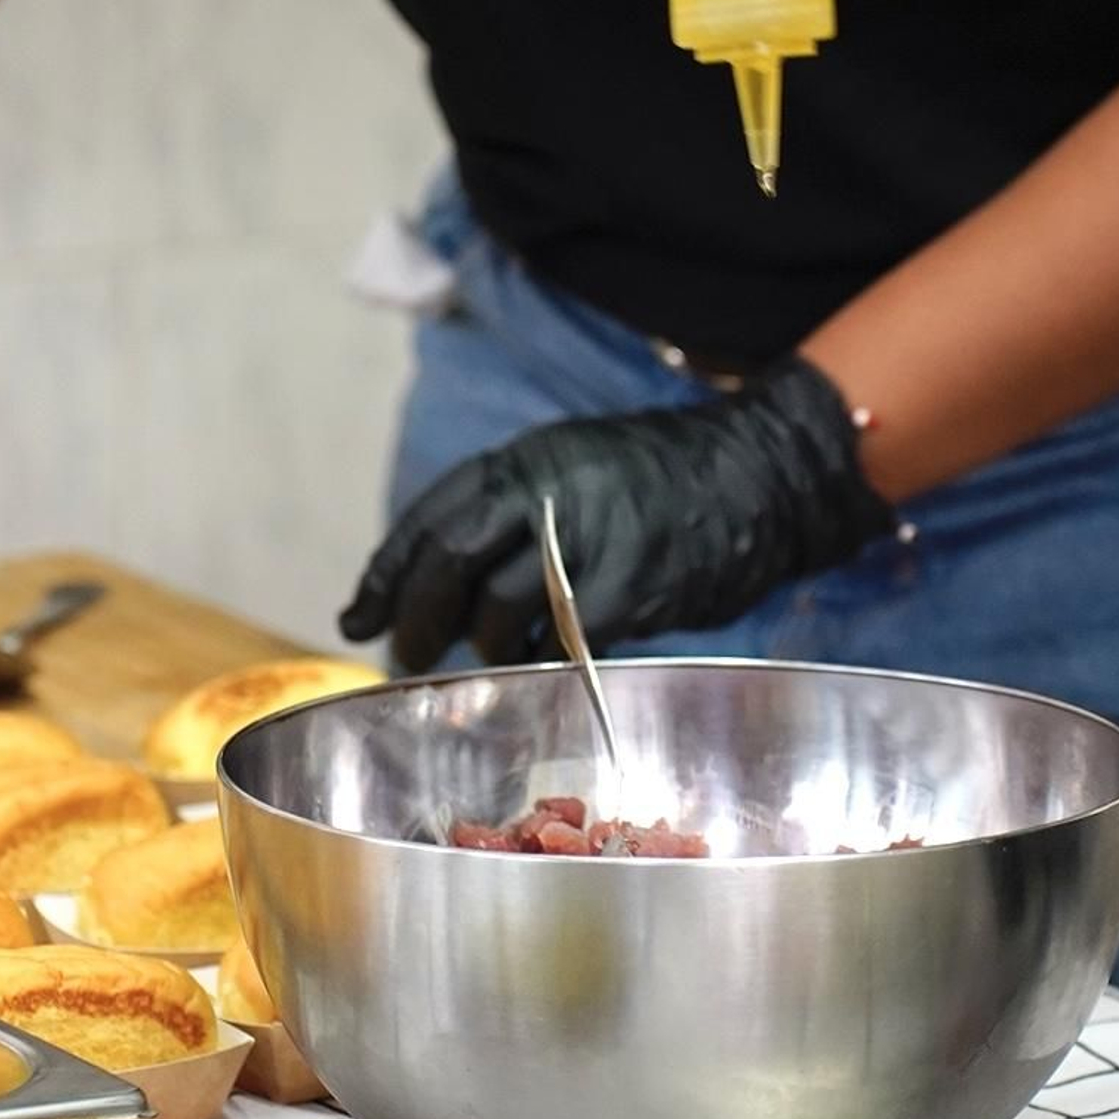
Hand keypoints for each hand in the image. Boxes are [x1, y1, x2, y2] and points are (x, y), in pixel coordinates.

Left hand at [340, 354, 890, 672]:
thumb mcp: (569, 465)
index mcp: (527, 459)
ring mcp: (592, 538)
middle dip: (419, 616)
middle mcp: (550, 490)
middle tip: (411, 654)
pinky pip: (564, 640)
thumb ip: (508, 511)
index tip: (360, 617)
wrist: (758, 475)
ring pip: (501, 608)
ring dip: (485, 645)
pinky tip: (549, 658)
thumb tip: (437, 577)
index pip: (430, 517)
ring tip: (492, 658)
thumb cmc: (657, 480)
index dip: (386, 574)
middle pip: (450, 558)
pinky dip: (545, 657)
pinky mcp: (634, 587)